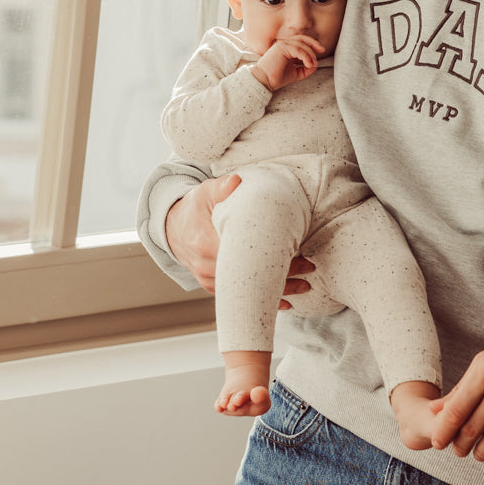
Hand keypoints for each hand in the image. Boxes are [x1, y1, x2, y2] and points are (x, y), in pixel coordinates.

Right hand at [165, 173, 314, 306]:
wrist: (173, 227)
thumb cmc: (195, 207)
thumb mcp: (206, 192)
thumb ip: (222, 187)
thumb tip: (236, 182)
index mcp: (207, 242)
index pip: (246, 253)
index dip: (273, 254)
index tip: (299, 250)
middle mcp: (207, 266)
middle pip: (250, 276)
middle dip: (283, 276)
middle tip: (310, 270)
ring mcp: (208, 279)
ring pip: (247, 290)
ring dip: (278, 291)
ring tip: (305, 285)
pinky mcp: (212, 287)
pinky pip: (240, 296)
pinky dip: (262, 298)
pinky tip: (284, 303)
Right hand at [252, 35, 326, 90]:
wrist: (265, 81)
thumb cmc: (277, 77)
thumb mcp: (296, 73)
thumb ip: (305, 69)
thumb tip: (315, 65)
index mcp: (286, 48)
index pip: (301, 41)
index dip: (312, 44)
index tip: (320, 50)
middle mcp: (284, 44)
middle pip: (302, 38)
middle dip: (313, 43)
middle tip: (321, 50)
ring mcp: (282, 44)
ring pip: (301, 45)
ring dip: (310, 54)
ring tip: (312, 64)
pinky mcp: (281, 48)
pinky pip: (298, 50)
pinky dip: (305, 56)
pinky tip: (308, 64)